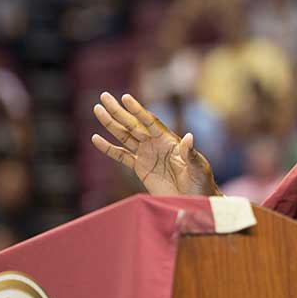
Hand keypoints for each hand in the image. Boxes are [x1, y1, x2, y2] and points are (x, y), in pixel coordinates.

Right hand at [91, 92, 220, 195]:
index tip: (125, 98)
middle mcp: (156, 143)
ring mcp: (147, 155)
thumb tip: (189, 137)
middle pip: (133, 124)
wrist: (194, 201)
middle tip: (103, 96)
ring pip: (124, 136)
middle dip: (118, 111)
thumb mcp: (197, 168)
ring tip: (97, 109)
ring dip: (110, 124)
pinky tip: (96, 138)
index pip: (150, 122)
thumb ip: (190, 153)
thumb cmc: (201, 183)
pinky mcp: (140, 168)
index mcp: (169, 140)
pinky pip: (121, 156)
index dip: (137, 110)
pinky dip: (109, 148)